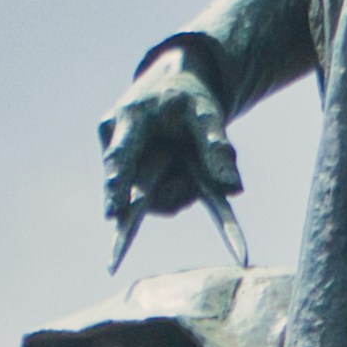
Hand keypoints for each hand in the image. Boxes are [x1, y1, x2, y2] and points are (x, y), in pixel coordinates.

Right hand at [100, 55, 247, 264]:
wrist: (170, 84)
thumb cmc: (188, 96)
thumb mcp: (208, 113)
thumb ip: (218, 146)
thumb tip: (234, 189)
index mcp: (131, 118)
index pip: (122, 156)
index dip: (117, 186)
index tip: (112, 214)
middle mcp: (115, 139)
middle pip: (128, 185)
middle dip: (133, 210)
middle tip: (113, 262)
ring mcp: (118, 158)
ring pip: (145, 197)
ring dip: (174, 193)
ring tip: (192, 172)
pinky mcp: (128, 173)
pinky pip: (151, 197)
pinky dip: (173, 193)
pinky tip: (185, 178)